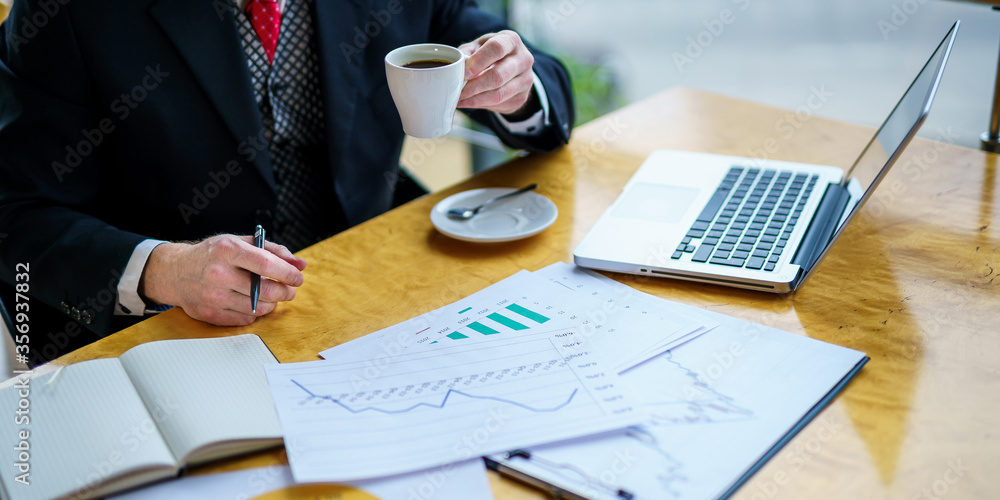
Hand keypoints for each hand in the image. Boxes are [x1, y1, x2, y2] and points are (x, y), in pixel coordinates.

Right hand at [140, 234, 306, 325]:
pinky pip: (246, 319)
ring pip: (259, 308)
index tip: (298, 277)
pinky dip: (255, 312)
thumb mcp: (240, 242)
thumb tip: (300, 264)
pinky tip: (252, 302)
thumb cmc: (212, 255)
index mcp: (227, 250)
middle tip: (289, 290)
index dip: (288, 273)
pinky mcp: (210, 314)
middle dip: (285, 292)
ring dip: (272, 303)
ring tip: (271, 295)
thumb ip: (273, 250)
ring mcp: (213, 296)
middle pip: (266, 290)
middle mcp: (219, 274)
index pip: (267, 264)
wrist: (175, 272)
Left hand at [458, 30, 536, 114]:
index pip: (497, 48)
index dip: (479, 61)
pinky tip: (470, 102)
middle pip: (498, 75)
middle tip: (458, 92)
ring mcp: (526, 79)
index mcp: (511, 40)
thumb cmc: (488, 54)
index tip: (465, 73)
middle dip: (475, 86)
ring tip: (460, 100)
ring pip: (499, 93)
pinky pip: (500, 104)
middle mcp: (523, 59)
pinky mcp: (522, 97)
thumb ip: (466, 54)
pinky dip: (482, 105)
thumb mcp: (477, 47)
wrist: (510, 68)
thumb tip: (456, 68)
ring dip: (476, 99)